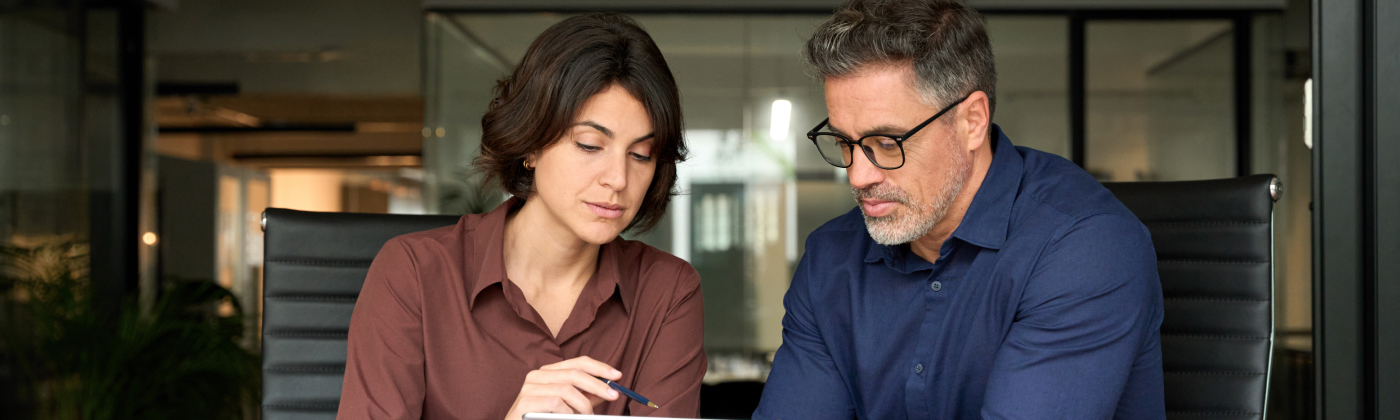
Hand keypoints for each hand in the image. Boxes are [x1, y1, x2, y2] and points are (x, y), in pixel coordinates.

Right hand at [504, 356, 622, 419]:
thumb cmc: (544, 418)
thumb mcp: (569, 406)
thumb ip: (585, 397)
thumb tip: (608, 390)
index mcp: (549, 372)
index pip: (578, 362)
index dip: (599, 367)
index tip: (617, 375)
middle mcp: (537, 375)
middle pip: (574, 373)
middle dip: (598, 385)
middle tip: (614, 395)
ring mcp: (528, 388)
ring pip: (566, 390)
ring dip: (583, 405)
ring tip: (586, 416)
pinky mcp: (524, 402)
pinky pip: (555, 403)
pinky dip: (567, 412)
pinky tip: (568, 417)